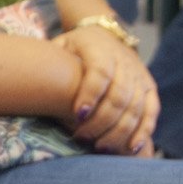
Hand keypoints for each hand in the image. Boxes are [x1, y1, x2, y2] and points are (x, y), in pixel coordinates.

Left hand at [57, 24, 158, 155]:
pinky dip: (143, 130)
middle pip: (119, 95)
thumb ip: (52, 61)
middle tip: (81, 138)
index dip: (91, 94)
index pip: (101, 72)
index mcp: (99, 47)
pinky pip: (151, 111)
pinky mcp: (150, 88)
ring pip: (136, 106)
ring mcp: (140, 74)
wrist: (105, 35)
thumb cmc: (73, 48)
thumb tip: (31, 80)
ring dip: (119, 131)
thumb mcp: (60, 45)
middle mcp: (125, 60)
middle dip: (102, 121)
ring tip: (99, 147)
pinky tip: (132, 148)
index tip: (78, 115)